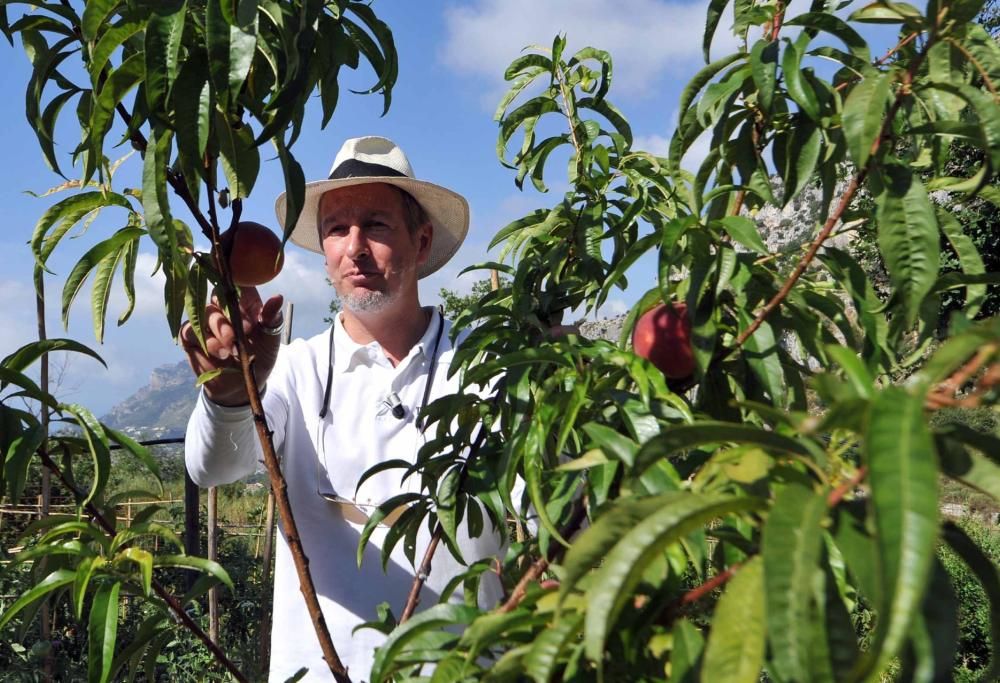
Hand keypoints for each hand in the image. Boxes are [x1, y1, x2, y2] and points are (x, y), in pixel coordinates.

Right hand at [179, 286, 284, 406]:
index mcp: (244, 302)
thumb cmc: (259, 356)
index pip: (239, 284)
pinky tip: (219, 352)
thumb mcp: (270, 338)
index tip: (253, 313)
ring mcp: (205, 320)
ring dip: (219, 329)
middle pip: (218, 295)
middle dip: (232, 315)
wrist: (243, 384)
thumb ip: (272, 317)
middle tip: (245, 333)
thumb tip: (278, 297)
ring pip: (205, 312)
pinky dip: (206, 341)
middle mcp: (223, 307)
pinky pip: (189, 329)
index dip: (244, 295)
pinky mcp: (190, 336)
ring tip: (232, 348)